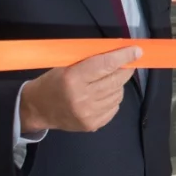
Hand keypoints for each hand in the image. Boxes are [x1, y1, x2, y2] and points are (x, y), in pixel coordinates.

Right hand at [19, 46, 141, 131]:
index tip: (137, 51)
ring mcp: (88, 114)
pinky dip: (113, 98)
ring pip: (118, 94)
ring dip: (118, 84)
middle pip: (115, 80)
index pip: (105, 65)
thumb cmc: (53, 82)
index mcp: (73, 79)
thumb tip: (118, 52)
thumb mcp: (66, 65)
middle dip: (126, 69)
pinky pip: (114, 107)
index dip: (123, 56)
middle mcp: (82, 98)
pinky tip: (103, 94)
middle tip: (128, 63)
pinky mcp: (93, 125)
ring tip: (108, 80)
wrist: (38, 110)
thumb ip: (91, 60)